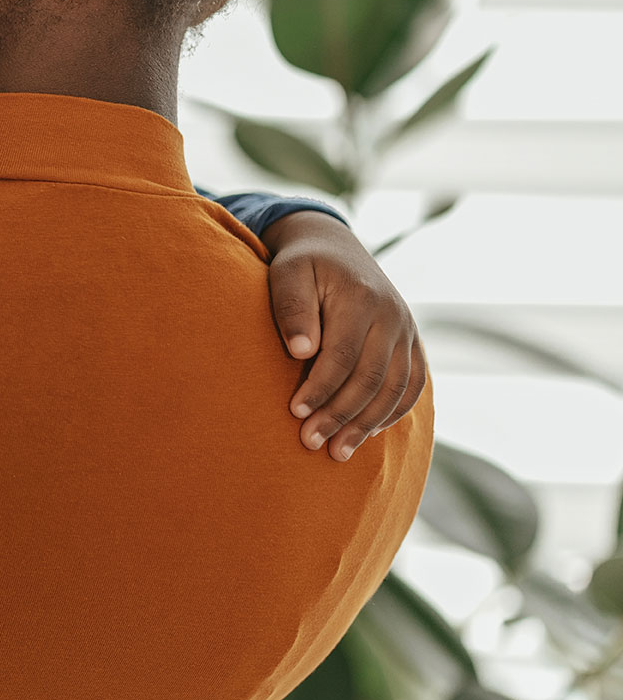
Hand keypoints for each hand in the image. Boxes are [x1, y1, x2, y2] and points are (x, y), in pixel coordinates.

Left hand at [262, 211, 428, 461]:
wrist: (334, 247)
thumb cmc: (301, 264)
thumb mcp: (287, 273)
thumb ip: (292, 307)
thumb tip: (301, 351)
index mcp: (362, 299)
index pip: (343, 355)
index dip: (320, 388)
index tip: (294, 412)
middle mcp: (393, 316)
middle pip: (372, 378)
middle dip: (341, 415)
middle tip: (310, 443)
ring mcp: (407, 331)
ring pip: (396, 388)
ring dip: (367, 424)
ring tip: (338, 452)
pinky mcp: (412, 343)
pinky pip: (411, 385)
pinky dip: (392, 413)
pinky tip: (366, 433)